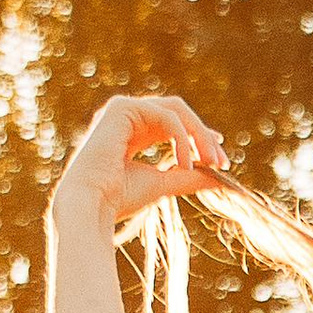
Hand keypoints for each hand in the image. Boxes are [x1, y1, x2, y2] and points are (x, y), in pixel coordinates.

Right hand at [52, 92, 227, 226]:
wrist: (91, 204)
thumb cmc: (119, 199)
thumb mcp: (162, 184)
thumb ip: (188, 177)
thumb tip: (220, 180)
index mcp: (132, 132)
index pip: (172, 124)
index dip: (198, 136)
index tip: (219, 157)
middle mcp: (127, 117)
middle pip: (178, 112)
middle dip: (203, 135)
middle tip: (221, 162)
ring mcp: (123, 109)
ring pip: (175, 110)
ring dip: (198, 135)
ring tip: (210, 163)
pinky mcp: (122, 108)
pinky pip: (166, 117)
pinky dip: (182, 139)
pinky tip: (186, 163)